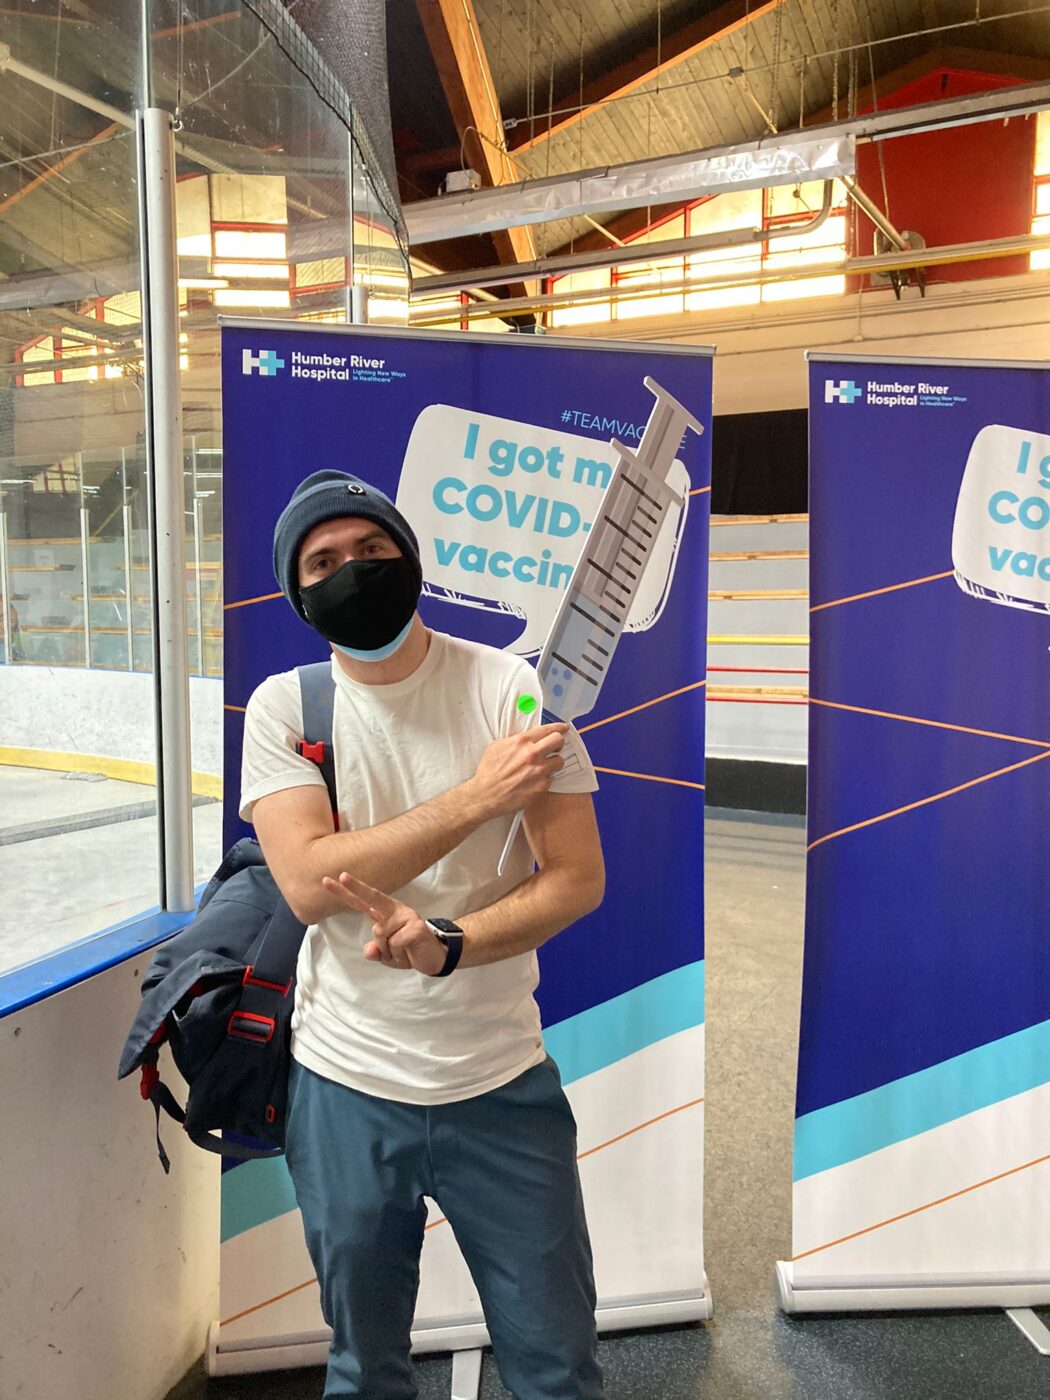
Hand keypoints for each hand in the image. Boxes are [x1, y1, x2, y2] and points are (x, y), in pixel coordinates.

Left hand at [321, 871, 448, 975]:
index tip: (329, 880)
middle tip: (342, 876)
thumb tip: (369, 951)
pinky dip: (399, 954)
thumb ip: (375, 952)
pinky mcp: (416, 926)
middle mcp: (394, 911)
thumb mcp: (387, 956)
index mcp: (385, 914)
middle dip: (356, 887)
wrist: (436, 957)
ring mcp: (406, 916)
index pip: (362, 903)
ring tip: (403, 952)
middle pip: (373, 898)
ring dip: (388, 952)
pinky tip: (411, 951)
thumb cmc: (409, 952)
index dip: (347, 892)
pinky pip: (395, 944)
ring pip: (380, 937)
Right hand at [466, 721, 567, 819]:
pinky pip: (551, 779)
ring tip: (543, 767)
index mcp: (521, 741)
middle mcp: (532, 754)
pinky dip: (544, 779)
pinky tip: (534, 781)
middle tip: (555, 747)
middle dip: (559, 743)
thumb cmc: (488, 771)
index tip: (564, 728)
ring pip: (559, 761)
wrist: (485, 795)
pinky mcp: (541, 786)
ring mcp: (539, 771)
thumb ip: (514, 740)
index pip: (547, 729)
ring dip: (553, 763)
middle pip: (559, 741)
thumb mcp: (496, 746)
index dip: (559, 727)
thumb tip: (526, 738)